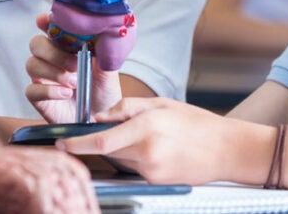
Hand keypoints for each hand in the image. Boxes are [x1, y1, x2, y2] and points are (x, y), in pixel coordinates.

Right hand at [25, 13, 122, 123]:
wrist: (101, 121)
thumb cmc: (104, 94)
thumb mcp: (108, 72)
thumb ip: (102, 54)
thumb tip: (101, 36)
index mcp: (67, 48)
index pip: (50, 28)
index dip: (45, 22)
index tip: (45, 21)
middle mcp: (52, 60)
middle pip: (36, 44)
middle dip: (53, 52)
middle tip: (74, 64)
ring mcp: (43, 79)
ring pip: (32, 64)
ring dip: (54, 71)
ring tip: (74, 82)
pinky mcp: (38, 98)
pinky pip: (32, 90)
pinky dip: (49, 90)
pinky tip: (65, 94)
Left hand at [57, 97, 233, 184]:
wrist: (226, 150)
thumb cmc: (197, 123)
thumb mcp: (163, 104)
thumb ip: (127, 108)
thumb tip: (99, 117)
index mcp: (147, 126)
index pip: (101, 140)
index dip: (77, 144)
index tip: (61, 144)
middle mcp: (146, 151)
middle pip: (108, 149)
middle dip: (106, 140)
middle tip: (127, 130)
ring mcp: (151, 171)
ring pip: (121, 160)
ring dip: (126, 150)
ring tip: (154, 139)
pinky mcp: (156, 183)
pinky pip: (135, 170)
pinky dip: (139, 160)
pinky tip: (161, 151)